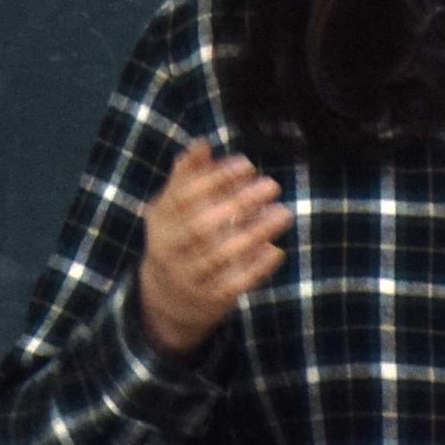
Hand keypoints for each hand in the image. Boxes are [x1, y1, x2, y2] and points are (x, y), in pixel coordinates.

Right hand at [136, 140, 289, 355]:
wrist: (165, 298)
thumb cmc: (178, 237)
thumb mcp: (173, 208)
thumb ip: (187, 176)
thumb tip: (202, 143)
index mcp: (160, 222)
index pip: (185, 197)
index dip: (216, 179)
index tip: (248, 165)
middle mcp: (169, 251)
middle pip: (202, 226)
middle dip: (239, 204)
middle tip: (272, 184)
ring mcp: (188, 278)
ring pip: (220, 256)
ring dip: (255, 233)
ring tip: (283, 213)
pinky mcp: (208, 300)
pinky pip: (233, 285)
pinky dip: (255, 269)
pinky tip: (276, 251)